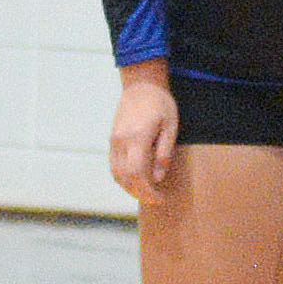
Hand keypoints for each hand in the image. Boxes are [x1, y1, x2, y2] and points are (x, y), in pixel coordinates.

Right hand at [109, 71, 179, 206]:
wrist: (140, 84)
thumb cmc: (159, 103)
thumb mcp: (170, 126)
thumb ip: (164, 152)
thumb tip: (158, 177)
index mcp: (137, 138)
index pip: (138, 174)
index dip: (148, 191)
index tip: (160, 198)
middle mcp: (121, 141)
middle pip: (125, 178)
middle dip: (140, 193)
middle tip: (156, 199)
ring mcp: (114, 141)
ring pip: (116, 174)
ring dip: (130, 187)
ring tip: (146, 192)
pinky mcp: (112, 139)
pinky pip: (114, 165)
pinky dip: (123, 177)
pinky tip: (136, 179)